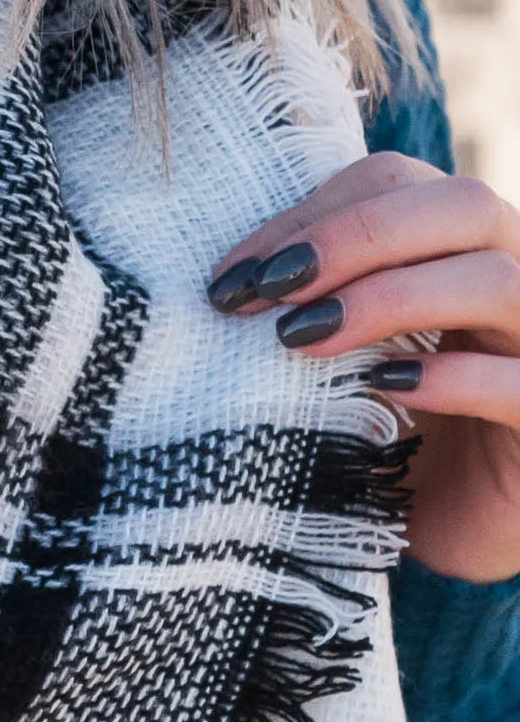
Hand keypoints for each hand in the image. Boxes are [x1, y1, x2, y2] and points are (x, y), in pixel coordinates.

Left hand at [209, 153, 519, 582]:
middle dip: (356, 236)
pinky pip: (515, 384)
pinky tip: (386, 388)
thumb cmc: (388, 444)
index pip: (404, 185)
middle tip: (273, 289)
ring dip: (391, 298)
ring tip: (303, 339)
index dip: (316, 215)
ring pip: (498, 282)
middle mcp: (515, 286)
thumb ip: (315, 309)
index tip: (236, 277)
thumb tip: (230, 282)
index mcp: (463, 252)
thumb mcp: (341, 367)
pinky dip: (451, 377)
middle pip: (466, 207)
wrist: (447, 536)